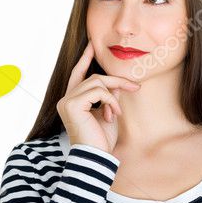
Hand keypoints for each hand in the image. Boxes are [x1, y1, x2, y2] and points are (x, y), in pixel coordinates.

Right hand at [56, 39, 139, 153]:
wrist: (97, 157)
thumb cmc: (101, 140)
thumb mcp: (109, 113)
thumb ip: (110, 96)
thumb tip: (116, 83)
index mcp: (72, 101)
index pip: (78, 74)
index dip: (85, 59)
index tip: (92, 45)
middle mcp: (66, 99)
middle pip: (94, 77)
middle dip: (116, 81)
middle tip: (135, 86)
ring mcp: (67, 101)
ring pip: (97, 82)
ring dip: (113, 96)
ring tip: (116, 113)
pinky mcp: (72, 105)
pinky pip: (98, 91)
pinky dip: (110, 101)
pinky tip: (112, 115)